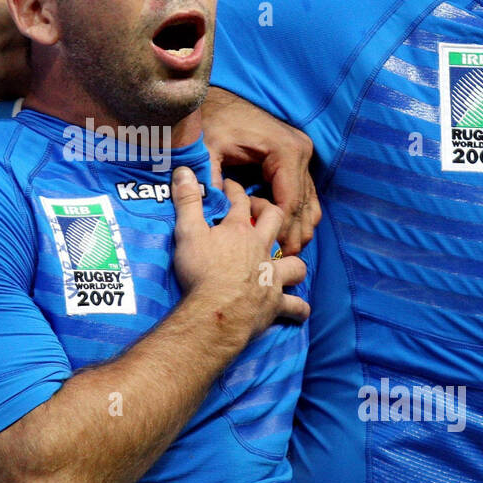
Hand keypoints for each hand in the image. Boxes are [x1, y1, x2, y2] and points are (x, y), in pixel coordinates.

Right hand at [170, 167, 308, 341]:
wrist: (216, 312)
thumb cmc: (201, 272)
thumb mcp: (188, 233)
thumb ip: (187, 202)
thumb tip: (184, 170)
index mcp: (239, 231)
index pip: (239, 201)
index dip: (235, 189)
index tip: (230, 185)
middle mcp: (261, 250)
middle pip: (275, 222)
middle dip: (270, 212)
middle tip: (260, 212)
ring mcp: (272, 277)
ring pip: (295, 264)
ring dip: (293, 263)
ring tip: (286, 265)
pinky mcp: (275, 303)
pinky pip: (295, 305)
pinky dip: (298, 307)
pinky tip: (299, 309)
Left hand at [201, 87, 319, 255]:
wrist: (217, 102)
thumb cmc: (213, 123)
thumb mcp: (207, 149)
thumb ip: (210, 180)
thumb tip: (210, 211)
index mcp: (285, 151)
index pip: (289, 202)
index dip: (281, 231)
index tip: (271, 252)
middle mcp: (300, 152)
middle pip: (303, 205)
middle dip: (294, 234)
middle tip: (282, 260)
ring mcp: (302, 154)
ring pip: (308, 201)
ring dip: (299, 227)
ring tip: (286, 252)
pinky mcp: (297, 158)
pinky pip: (303, 192)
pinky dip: (297, 214)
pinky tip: (287, 233)